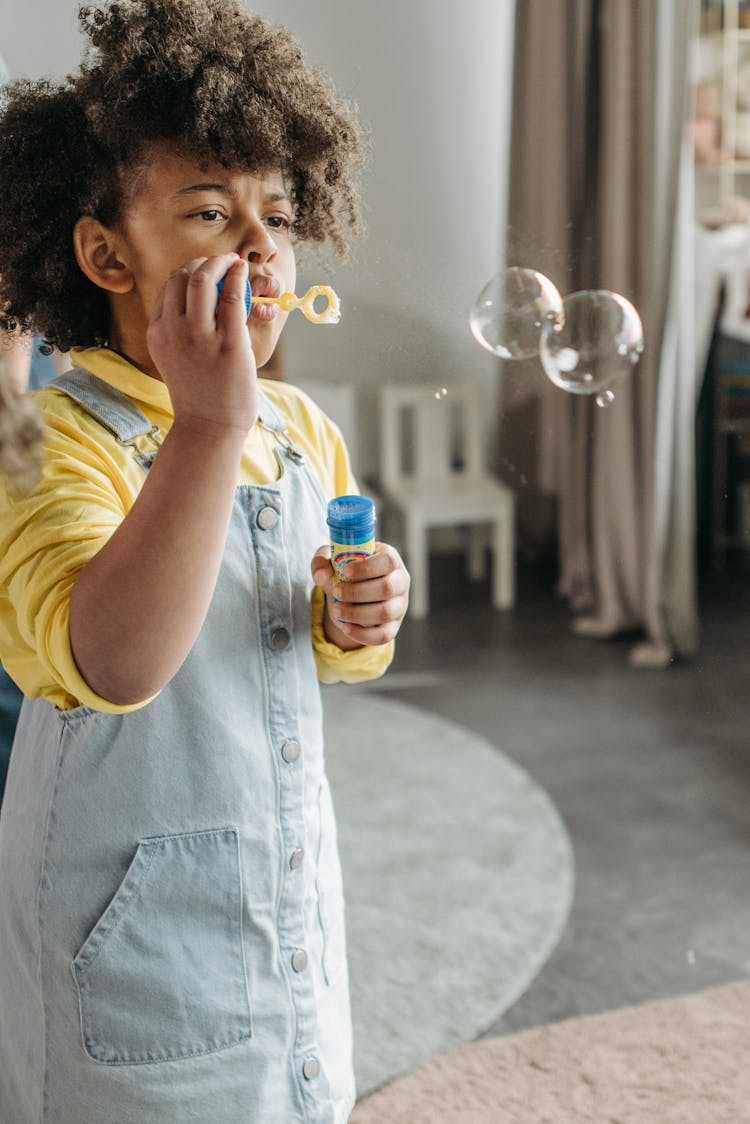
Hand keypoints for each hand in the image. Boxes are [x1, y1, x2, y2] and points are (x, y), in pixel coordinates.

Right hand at [146, 254, 256, 434]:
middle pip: (181, 276)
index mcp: (157, 333)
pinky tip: (243, 272)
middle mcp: (173, 330)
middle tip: (221, 263)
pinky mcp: (228, 344)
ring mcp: (200, 337)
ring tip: (233, 262)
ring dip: (220, 262)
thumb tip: (198, 302)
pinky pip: (231, 297)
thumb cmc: (198, 396)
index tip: (204, 270)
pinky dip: (237, 277)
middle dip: (202, 262)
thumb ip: (178, 331)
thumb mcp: (174, 358)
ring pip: (203, 279)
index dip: (187, 271)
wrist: (208, 428)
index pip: (168, 287)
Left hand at [311, 543, 409, 649]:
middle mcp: (400, 582)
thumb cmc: (344, 570)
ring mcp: (399, 605)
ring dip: (357, 613)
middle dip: (357, 592)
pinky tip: (345, 627)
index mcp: (390, 559)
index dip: (367, 567)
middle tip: (336, 592)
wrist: (350, 593)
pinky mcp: (393, 626)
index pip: (388, 561)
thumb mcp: (330, 560)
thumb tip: (321, 577)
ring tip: (336, 610)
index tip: (345, 571)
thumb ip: (322, 562)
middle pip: (387, 588)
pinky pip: (383, 635)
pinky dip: (362, 634)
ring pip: (385, 613)